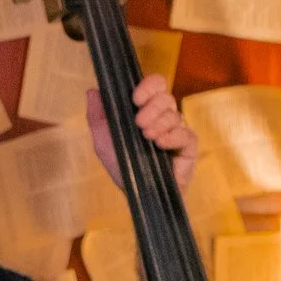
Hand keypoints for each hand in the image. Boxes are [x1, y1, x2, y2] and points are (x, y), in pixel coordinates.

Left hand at [87, 73, 196, 193]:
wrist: (137, 194)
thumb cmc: (123, 166)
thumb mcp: (103, 142)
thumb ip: (97, 117)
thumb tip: (92, 91)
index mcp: (145, 110)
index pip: (155, 85)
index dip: (149, 86)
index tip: (136, 98)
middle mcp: (163, 116)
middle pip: (166, 97)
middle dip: (152, 107)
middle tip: (139, 123)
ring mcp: (177, 131)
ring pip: (175, 115)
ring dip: (160, 123)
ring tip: (147, 138)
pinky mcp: (188, 147)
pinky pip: (186, 134)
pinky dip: (173, 137)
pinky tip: (160, 145)